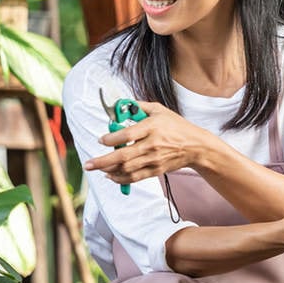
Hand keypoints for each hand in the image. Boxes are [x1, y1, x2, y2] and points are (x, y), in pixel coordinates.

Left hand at [84, 101, 215, 186]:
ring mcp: (154, 159)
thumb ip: (139, 106)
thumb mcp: (159, 110)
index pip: (127, 135)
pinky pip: (135, 178)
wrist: (195, 146)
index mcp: (152, 127)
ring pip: (127, 168)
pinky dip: (121, 179)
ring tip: (96, 168)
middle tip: (88, 163)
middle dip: (102, 161)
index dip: (111, 139)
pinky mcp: (156, 170)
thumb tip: (122, 103)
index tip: (101, 140)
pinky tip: (110, 176)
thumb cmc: (176, 126)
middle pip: (123, 155)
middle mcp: (152, 144)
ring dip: (108, 170)